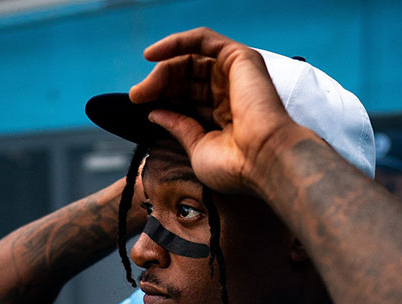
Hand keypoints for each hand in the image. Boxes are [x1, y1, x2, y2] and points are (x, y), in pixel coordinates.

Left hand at [128, 28, 306, 194]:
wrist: (264, 161)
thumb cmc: (237, 166)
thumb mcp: (198, 148)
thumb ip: (179, 127)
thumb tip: (156, 113)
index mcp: (224, 115)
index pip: (187, 97)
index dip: (163, 97)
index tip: (140, 105)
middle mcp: (230, 92)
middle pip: (186, 77)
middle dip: (159, 84)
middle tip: (137, 96)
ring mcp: (235, 74)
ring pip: (191, 59)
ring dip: (163, 69)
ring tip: (144, 88)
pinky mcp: (240, 58)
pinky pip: (203, 39)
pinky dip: (176, 42)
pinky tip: (153, 55)